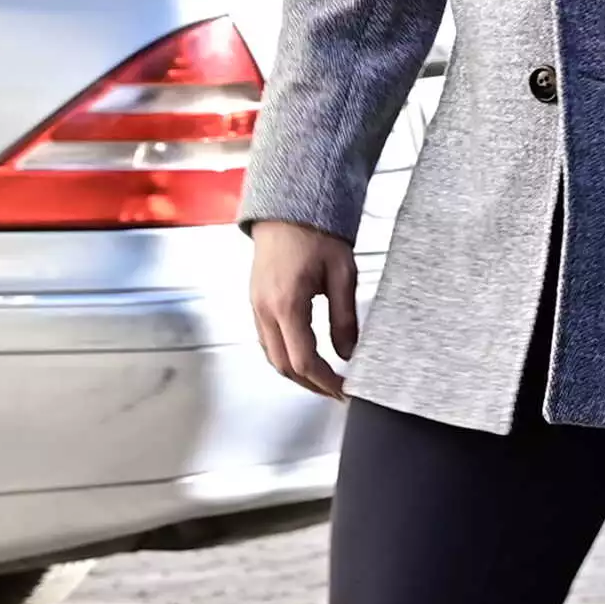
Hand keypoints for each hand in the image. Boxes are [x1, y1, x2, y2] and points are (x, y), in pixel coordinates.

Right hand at [248, 220, 358, 399]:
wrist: (288, 212)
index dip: (324, 381)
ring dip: (296, 373)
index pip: (302, 360)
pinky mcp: (256, 304)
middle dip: (310, 384)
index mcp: (287, 304)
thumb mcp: (342, 273)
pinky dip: (285, 357)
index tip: (344, 390)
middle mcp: (264, 311)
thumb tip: (349, 353)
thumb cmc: (317, 235)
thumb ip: (345, 316)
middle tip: (336, 391)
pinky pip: (267, 341)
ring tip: (325, 379)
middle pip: (283, 366)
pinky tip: (305, 358)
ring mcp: (256, 308)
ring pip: (272, 356)